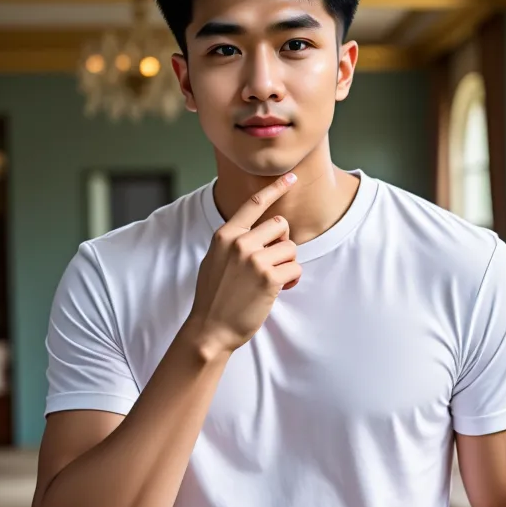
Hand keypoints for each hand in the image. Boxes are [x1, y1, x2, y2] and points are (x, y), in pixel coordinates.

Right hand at [187, 173, 300, 355]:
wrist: (210, 329)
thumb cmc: (213, 297)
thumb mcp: (214, 260)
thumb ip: (232, 242)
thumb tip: (254, 232)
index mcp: (225, 234)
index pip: (254, 204)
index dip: (276, 189)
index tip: (291, 177)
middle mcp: (240, 242)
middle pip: (280, 225)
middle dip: (283, 242)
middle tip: (274, 262)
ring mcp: (254, 259)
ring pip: (291, 248)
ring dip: (288, 265)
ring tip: (273, 281)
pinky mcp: (268, 278)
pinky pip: (295, 268)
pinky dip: (292, 280)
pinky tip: (279, 289)